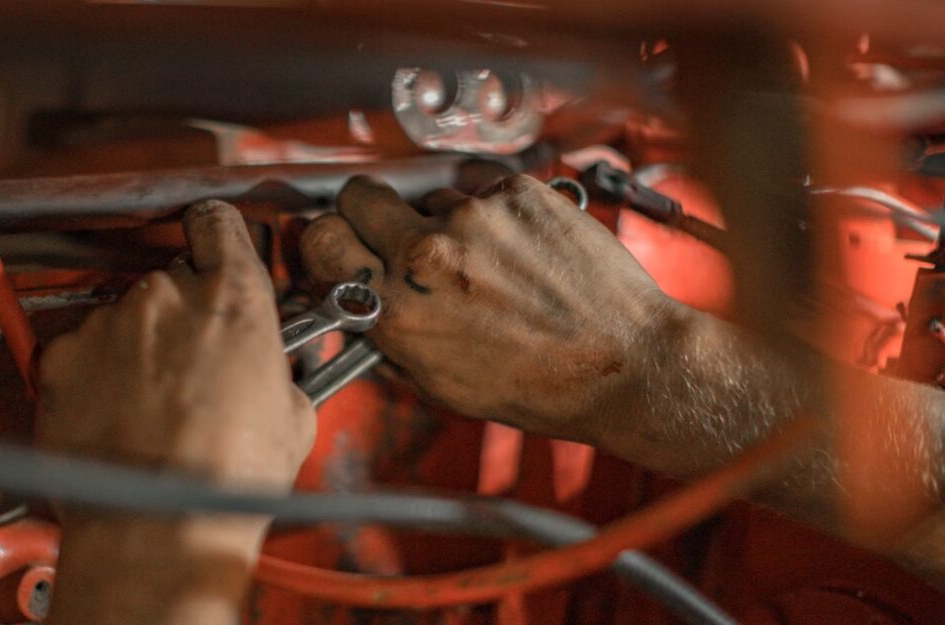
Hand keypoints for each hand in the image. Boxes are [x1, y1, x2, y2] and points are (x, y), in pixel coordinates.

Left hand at [38, 200, 313, 624]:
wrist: (157, 526)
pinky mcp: (61, 356)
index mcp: (233, 297)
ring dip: (138, 347)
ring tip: (152, 406)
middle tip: (195, 365)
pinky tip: (115, 415)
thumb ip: (278, 367)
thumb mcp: (293, 415)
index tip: (215, 249)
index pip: (218, 222)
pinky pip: (81, 349)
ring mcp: (108, 323)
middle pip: (172, 279)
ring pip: (126, 317)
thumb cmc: (228, 479)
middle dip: (183, 315)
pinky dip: (94, 373)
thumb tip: (273, 370)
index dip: (217, 236)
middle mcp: (165, 295)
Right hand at [300, 174, 677, 436]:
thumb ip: (388, 336)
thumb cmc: (541, 385)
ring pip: (429, 196)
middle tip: (395, 235)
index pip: (320, 239)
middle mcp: (428, 254)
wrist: (624, 362)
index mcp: (399, 308)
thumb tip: (358, 304)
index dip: (327, 242)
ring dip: (444, 222)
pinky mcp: (518, 193)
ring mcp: (474, 216)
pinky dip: (495, 215)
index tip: (340, 246)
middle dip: (369, 214)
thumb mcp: (440, 384)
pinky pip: (482, 191)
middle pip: (359, 195)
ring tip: (487, 263)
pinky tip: (522, 252)